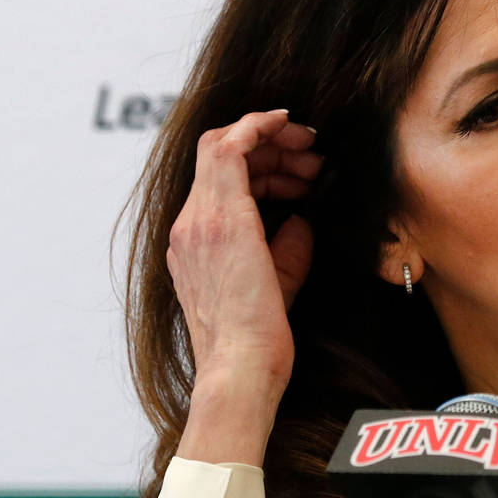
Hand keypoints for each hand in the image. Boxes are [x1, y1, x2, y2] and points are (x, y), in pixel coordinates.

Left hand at [168, 109, 321, 464]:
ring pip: (218, 178)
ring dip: (262, 170)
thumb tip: (298, 218)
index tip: (292, 124)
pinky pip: (214, 206)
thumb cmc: (262, 333)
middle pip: (222, 154)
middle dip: (270, 147)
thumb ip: (294, 233)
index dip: (259, 125)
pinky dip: (246, 195)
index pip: (226, 145)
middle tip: (311, 157)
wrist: (235, 372)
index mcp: (217, 220)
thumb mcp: (290, 271)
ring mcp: (186, 240)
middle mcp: (193, 224)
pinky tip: (279, 209)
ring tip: (305, 183)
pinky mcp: (189, 258)